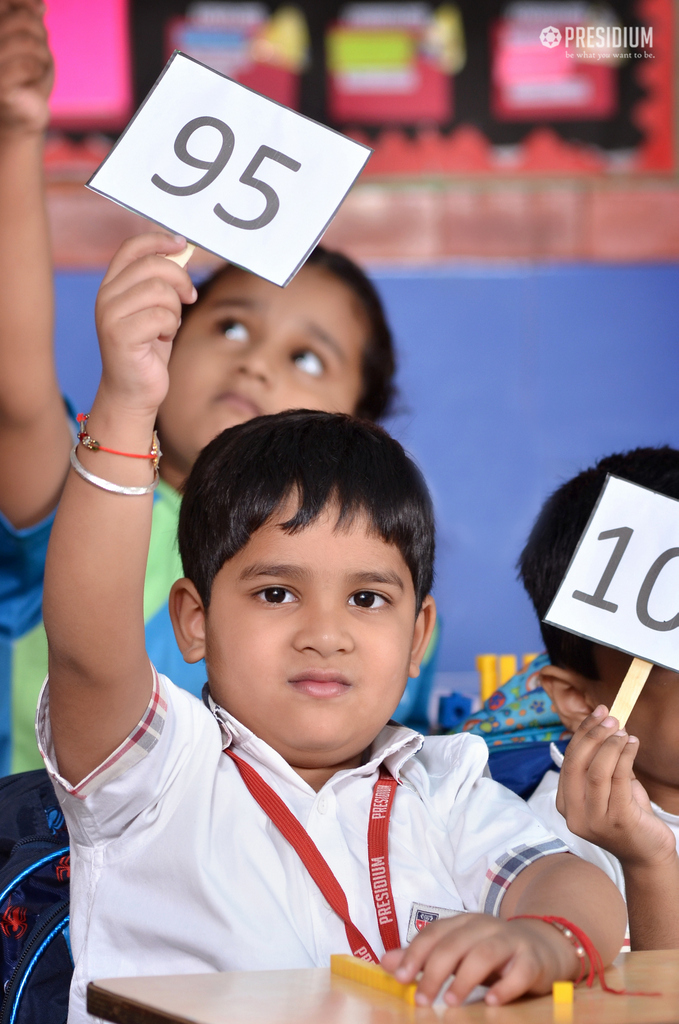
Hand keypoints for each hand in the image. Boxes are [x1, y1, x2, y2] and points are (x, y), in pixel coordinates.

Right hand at [0, 0, 52, 136]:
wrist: (24, 114)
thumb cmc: (28, 77)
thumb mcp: (32, 43)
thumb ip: (29, 19)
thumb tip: (40, 6)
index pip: (3, 1)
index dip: (24, 2)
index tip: (41, 8)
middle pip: (22, 19)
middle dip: (41, 34)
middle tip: (41, 53)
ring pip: (28, 42)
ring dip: (43, 55)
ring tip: (38, 68)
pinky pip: (28, 65)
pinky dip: (39, 72)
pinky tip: (34, 81)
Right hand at [95, 233, 196, 416]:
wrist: (133, 391)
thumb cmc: (148, 350)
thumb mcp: (156, 310)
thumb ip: (162, 283)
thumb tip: (182, 252)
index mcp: (112, 286)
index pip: (131, 248)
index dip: (158, 241)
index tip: (182, 245)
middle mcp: (105, 296)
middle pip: (152, 265)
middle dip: (180, 280)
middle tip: (189, 298)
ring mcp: (110, 315)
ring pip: (159, 291)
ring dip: (175, 309)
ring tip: (169, 326)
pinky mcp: (120, 335)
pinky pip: (161, 316)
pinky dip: (171, 327)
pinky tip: (164, 339)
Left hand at [381, 914, 576, 1006]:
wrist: (542, 945)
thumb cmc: (492, 952)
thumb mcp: (457, 951)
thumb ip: (424, 957)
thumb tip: (386, 963)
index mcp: (463, 923)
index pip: (435, 933)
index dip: (415, 954)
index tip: (400, 979)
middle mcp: (485, 926)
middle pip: (455, 944)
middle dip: (435, 971)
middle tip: (421, 1000)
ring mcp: (510, 941)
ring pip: (484, 954)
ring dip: (464, 979)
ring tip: (451, 1002)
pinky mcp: (533, 960)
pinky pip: (519, 971)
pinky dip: (504, 986)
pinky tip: (492, 1001)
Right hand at [557, 706, 676, 868]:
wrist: (647, 853)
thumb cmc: (626, 815)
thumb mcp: (606, 788)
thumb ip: (599, 763)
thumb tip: (602, 724)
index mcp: (565, 804)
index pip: (568, 760)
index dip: (582, 733)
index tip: (597, 714)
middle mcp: (574, 814)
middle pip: (577, 764)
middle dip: (593, 735)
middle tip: (611, 718)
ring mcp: (595, 820)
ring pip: (597, 771)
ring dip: (611, 745)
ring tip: (624, 733)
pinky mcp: (619, 821)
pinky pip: (619, 779)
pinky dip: (626, 756)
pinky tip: (633, 745)